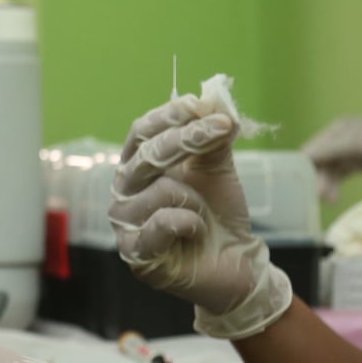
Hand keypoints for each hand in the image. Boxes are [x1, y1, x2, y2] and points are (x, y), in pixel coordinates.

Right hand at [106, 97, 292, 339]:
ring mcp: (126, 224)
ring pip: (160, 191)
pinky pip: (161, 225)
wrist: (237, 263)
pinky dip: (188, 224)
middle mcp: (124, 192)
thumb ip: (212, 138)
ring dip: (195, 199)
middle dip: (186, 139)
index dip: (168, 116)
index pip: (140, 133)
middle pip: (146, 155)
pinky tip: (197, 231)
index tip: (199, 105)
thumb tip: (215, 99)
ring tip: (203, 215)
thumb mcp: (218, 169)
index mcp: (138, 167)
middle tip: (222, 128)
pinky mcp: (137, 255)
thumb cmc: (219, 214)